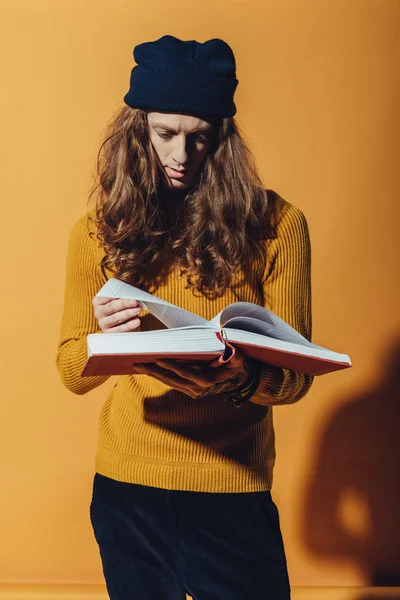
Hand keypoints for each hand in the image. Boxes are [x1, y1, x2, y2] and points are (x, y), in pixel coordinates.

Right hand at [92, 296, 141, 332]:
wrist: (125, 324)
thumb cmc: (123, 308)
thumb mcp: (121, 301)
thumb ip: (122, 297)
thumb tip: (130, 296)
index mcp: (98, 301)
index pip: (106, 297)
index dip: (116, 294)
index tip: (126, 293)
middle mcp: (98, 312)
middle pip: (111, 307)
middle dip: (124, 304)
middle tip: (135, 301)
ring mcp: (103, 323)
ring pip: (116, 318)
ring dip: (128, 313)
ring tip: (138, 310)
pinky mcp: (109, 333)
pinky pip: (120, 329)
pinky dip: (129, 325)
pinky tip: (137, 321)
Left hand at [131, 348, 253, 398]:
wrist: (240, 381)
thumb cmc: (238, 366)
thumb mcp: (238, 357)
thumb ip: (232, 352)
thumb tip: (223, 340)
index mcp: (208, 381)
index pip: (185, 373)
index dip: (171, 366)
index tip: (158, 359)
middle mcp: (198, 389)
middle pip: (172, 380)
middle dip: (154, 372)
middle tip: (138, 364)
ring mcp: (193, 392)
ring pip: (170, 383)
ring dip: (154, 375)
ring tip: (139, 366)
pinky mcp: (190, 391)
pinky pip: (172, 383)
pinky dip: (161, 376)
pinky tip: (150, 370)